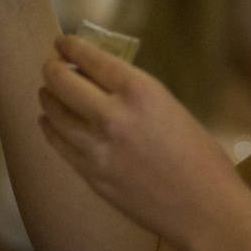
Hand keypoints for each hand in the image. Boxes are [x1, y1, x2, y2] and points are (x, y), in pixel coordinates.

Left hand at [38, 34, 245, 250]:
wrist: (205, 209)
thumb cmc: (199, 156)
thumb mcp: (169, 107)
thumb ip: (133, 93)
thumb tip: (99, 79)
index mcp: (140, 90)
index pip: (90, 58)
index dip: (70, 46)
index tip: (61, 42)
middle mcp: (114, 115)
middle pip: (63, 82)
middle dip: (52, 68)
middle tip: (50, 65)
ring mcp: (98, 147)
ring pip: (54, 113)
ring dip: (47, 97)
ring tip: (46, 91)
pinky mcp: (91, 175)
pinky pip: (59, 144)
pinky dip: (49, 128)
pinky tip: (47, 121)